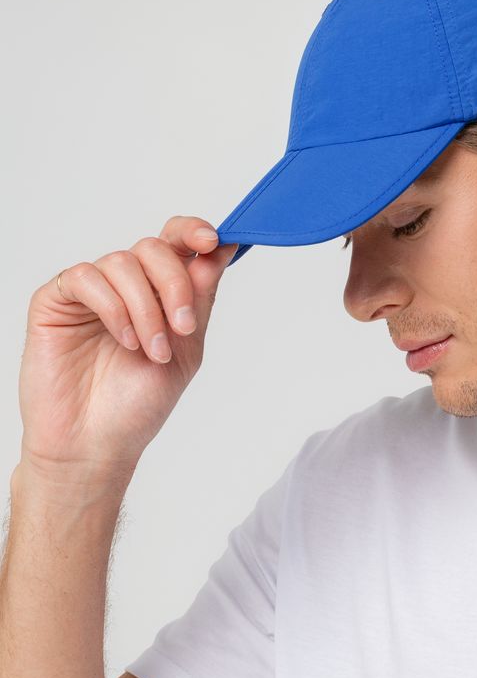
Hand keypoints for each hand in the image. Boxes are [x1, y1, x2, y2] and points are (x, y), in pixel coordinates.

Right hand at [17, 216, 238, 483]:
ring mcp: (91, 291)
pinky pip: (86, 278)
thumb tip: (220, 248)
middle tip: (183, 325)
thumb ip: (201, 297)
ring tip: (152, 350)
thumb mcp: (187, 347)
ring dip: (146, 308)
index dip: (194, 232)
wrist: (96, 445)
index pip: (176, 241)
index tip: (213, 241)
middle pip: (154, 247)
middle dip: (175, 284)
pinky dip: (113, 307)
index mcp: (158, 291)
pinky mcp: (55, 301)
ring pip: (123, 262)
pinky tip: (123, 340)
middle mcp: (125, 285)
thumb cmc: (138, 404)